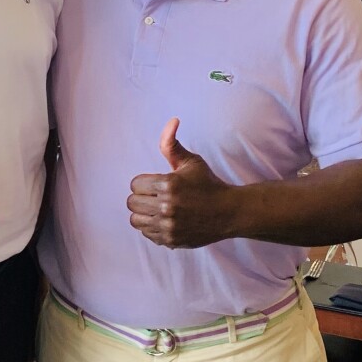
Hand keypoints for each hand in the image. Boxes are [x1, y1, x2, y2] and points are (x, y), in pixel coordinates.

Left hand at [127, 118, 232, 247]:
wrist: (229, 212)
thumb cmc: (208, 184)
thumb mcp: (191, 161)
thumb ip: (172, 144)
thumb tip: (172, 121)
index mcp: (168, 184)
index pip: (135, 184)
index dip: (143, 183)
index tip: (155, 184)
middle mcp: (167, 206)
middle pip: (132, 203)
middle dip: (141, 197)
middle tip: (155, 196)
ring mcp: (169, 226)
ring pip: (135, 220)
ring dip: (143, 214)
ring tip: (157, 209)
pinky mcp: (171, 240)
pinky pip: (147, 234)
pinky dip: (152, 228)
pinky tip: (164, 220)